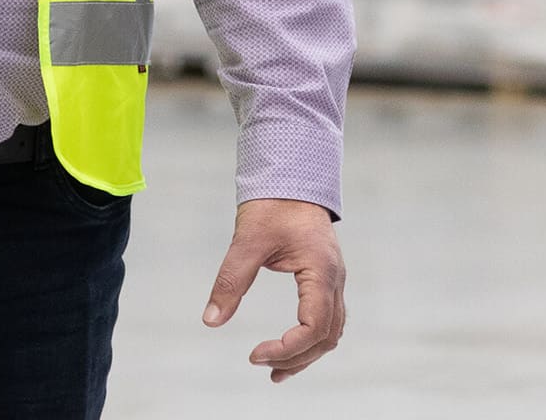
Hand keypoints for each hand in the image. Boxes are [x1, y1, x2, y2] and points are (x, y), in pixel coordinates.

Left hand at [202, 197, 345, 381]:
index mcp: (321, 271)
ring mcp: (334, 280)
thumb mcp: (247, 241)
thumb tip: (210, 320)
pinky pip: (327, 318)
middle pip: (326, 336)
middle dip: (295, 358)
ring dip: (305, 354)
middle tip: (260, 365)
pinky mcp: (326, 279)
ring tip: (274, 370)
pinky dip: (310, 339)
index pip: (313, 326)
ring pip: (330, 331)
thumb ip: (230, 281)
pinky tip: (289, 347)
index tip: (254, 354)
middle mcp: (335, 280)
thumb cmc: (272, 204)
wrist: (291, 175)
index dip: (286, 348)